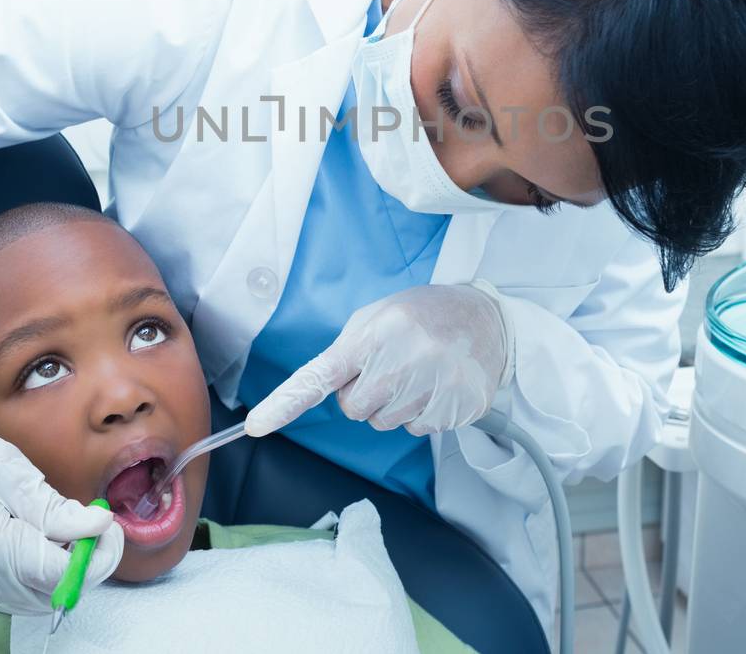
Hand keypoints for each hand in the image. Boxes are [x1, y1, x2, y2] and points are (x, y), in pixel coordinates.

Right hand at [0, 350, 120, 612]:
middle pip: (44, 595)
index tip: (108, 528)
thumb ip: (53, 508)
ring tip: (46, 525)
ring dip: (45, 571)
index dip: (95, 555)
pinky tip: (9, 534)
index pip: (62, 574)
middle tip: (86, 527)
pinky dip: (12, 572)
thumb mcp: (7, 468)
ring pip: (18, 597)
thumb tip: (96, 530)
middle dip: (76, 566)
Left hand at [245, 282, 511, 437]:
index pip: (321, 374)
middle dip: (364, 394)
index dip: (286, 402)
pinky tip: (438, 384)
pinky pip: (416, 429)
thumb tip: (322, 388)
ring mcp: (431, 386)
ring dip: (395, 404)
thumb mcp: (380, 316)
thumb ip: (349, 349)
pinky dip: (423, 412)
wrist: (488, 319)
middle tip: (390, 367)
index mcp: (374, 332)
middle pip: (353, 409)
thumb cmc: (423, 316)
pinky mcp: (455, 408)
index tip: (257, 426)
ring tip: (419, 372)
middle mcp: (401, 360)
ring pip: (384, 423)